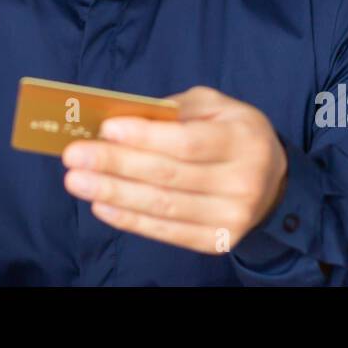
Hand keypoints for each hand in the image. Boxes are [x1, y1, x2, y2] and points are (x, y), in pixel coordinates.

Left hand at [60, 85, 287, 254]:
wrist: (273, 181)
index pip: (187, 142)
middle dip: (116, 165)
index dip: (145, 137)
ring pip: (163, 206)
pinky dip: (130, 220)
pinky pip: (167, 232)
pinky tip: (101, 205)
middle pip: (169, 176)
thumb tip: (123, 120)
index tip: (105, 129)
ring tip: (77, 181)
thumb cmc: (232, 134)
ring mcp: (231, 217)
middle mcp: (241, 181)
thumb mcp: (215, 106)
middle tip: (74, 156)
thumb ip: (174, 110)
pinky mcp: (217, 241)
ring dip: (114, 194)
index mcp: (242, 139)